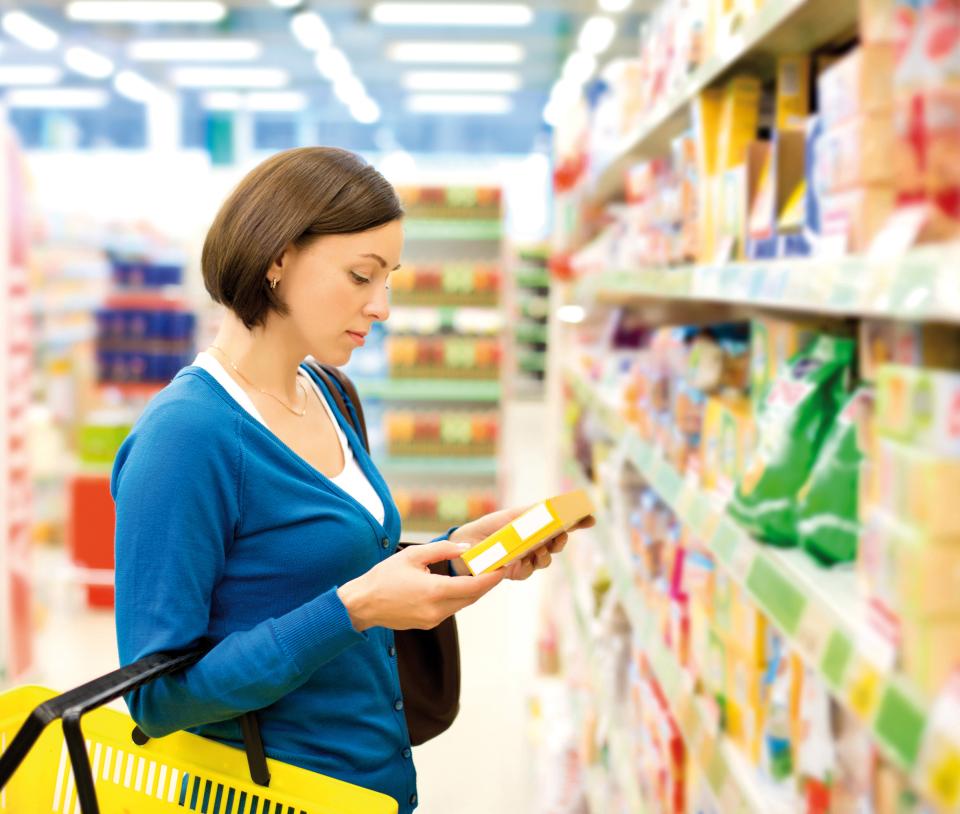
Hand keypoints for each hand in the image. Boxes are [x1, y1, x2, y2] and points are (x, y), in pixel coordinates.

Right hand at [337, 540, 504, 631]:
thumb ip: (441, 550)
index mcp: (434, 591)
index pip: (474, 587)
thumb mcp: (412, 556)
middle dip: (486, 583)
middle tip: (497, 566)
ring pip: (462, 604)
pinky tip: (460, 585)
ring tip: (482, 573)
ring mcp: (432, 620)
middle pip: (472, 597)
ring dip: (473, 591)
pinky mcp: (427, 624)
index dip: (492, 578)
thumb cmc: (383, 577)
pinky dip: (459, 597)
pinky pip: (450, 609)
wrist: (362, 605)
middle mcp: (437, 610)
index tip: (503, 567)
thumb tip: (465, 548)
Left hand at [448, 507, 595, 580]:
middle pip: (556, 545)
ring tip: (538, 550)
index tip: (591, 518)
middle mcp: (533, 543)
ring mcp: (525, 559)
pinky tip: (518, 562)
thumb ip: (532, 513)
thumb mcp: (510, 516)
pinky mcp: (514, 572)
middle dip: (560, 541)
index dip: (577, 522)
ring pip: (545, 561)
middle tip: (558, 537)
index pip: (560, 524)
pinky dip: (525, 566)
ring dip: (544, 555)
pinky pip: (526, 572)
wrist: (464, 545)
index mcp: (535, 527)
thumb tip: (554, 507)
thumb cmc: (487, 528)